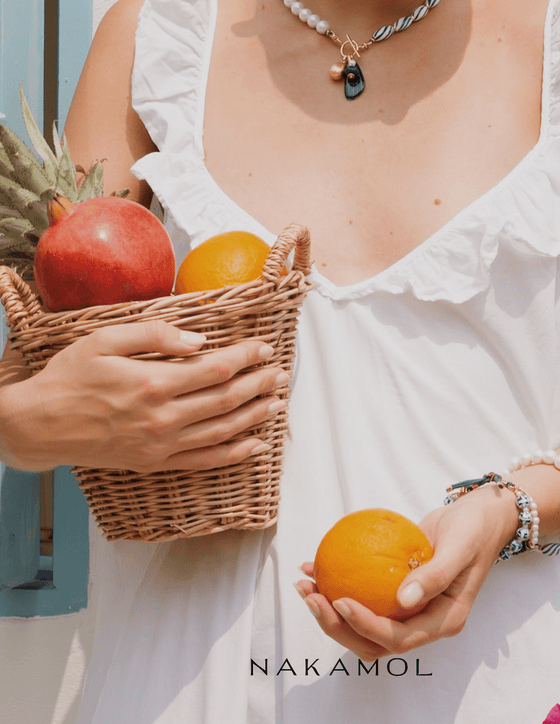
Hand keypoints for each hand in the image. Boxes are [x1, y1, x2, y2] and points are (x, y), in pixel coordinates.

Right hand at [0, 321, 287, 471]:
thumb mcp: (106, 339)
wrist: (40, 425)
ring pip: (221, 432)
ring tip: (276, 403)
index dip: (245, 357)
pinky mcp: (154, 463)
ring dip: (254, 417)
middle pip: (225, 400)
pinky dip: (233, 454)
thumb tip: (200, 340)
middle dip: (258, 384)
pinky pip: (203, 461)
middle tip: (280, 373)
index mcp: (153, 383)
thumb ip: (156, 335)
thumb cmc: (69, 377)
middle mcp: (162, 418)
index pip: (215, 369)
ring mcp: (159, 445)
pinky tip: (255, 445)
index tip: (263, 347)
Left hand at [294, 485, 519, 659]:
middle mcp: (423, 622)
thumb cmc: (474, 529)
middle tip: (310, 595)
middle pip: (373, 641)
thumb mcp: (460, 547)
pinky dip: (338, 583)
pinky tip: (314, 566)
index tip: (340, 601)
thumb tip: (404, 600)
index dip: (366, 626)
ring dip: (330, 610)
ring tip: (305, 583)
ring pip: (363, 624)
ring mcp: (409, 609)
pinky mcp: (396, 591)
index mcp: (443, 621)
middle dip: (337, 625)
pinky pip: (365, 595)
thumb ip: (436, 574)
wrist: (479, 517)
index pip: (398, 637)